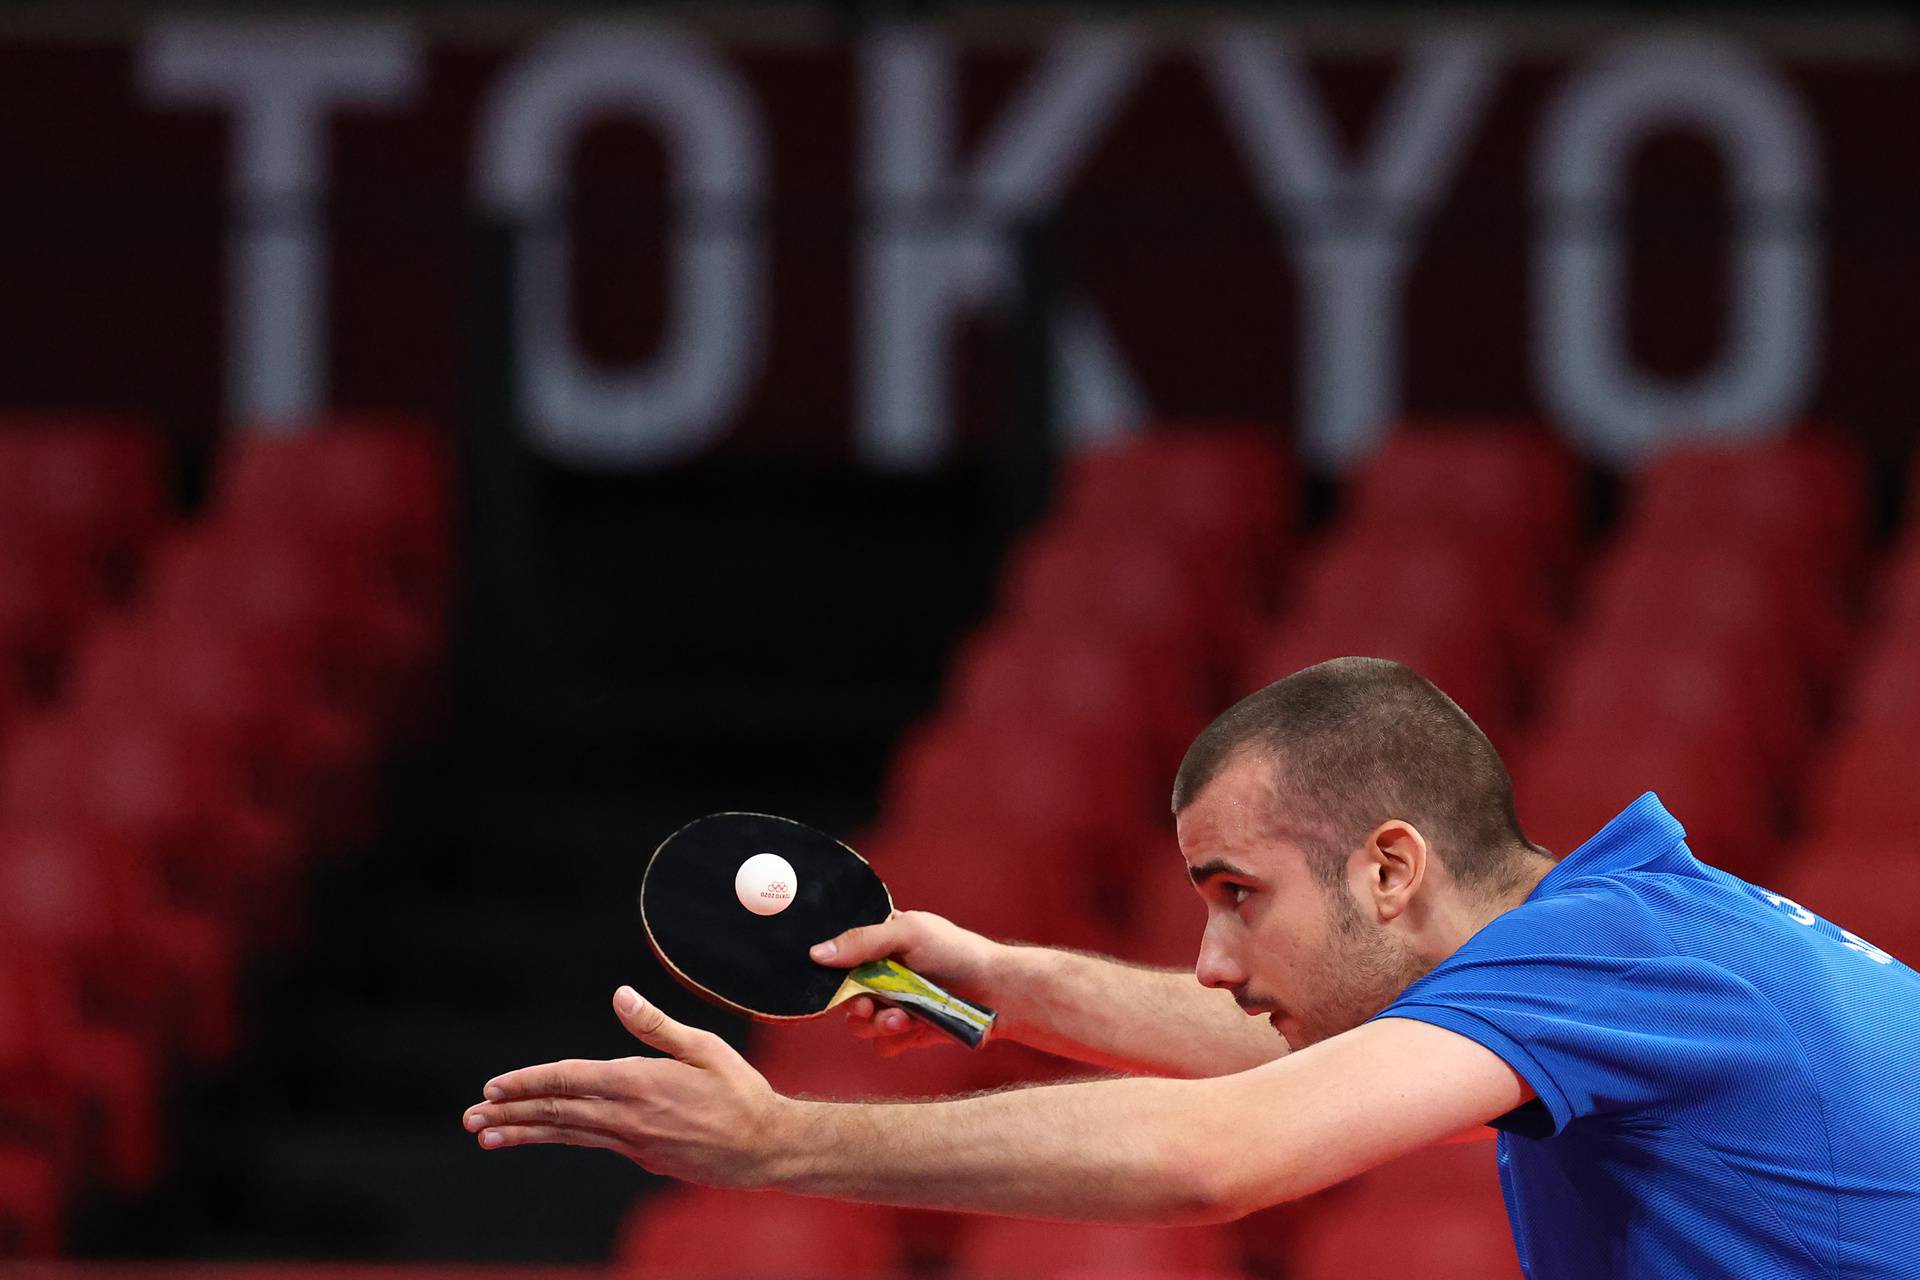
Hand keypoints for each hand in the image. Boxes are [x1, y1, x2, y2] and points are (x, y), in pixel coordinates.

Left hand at [463, 986, 786, 1188]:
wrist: (764, 1148)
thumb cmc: (740, 1091)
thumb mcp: (704, 1046)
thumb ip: (655, 1024)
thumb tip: (620, 994)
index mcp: (638, 1084)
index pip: (568, 1081)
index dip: (528, 1083)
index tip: (494, 1087)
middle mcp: (627, 1118)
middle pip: (556, 1113)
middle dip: (509, 1114)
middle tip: (470, 1118)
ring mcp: (632, 1143)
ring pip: (567, 1134)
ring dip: (524, 1133)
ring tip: (487, 1136)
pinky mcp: (642, 1157)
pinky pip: (592, 1142)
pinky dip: (562, 1137)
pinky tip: (547, 1134)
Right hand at [809, 910, 999, 1056]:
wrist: (997, 994)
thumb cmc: (957, 952)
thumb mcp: (909, 933)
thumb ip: (862, 941)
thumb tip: (815, 954)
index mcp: (878, 944)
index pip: (837, 958)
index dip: (830, 973)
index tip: (835, 982)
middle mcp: (881, 975)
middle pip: (842, 997)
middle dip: (855, 1006)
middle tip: (869, 1007)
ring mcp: (893, 1005)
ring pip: (859, 1026)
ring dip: (877, 1024)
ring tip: (902, 1018)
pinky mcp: (906, 1033)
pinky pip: (881, 1045)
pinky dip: (894, 1040)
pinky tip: (914, 1028)